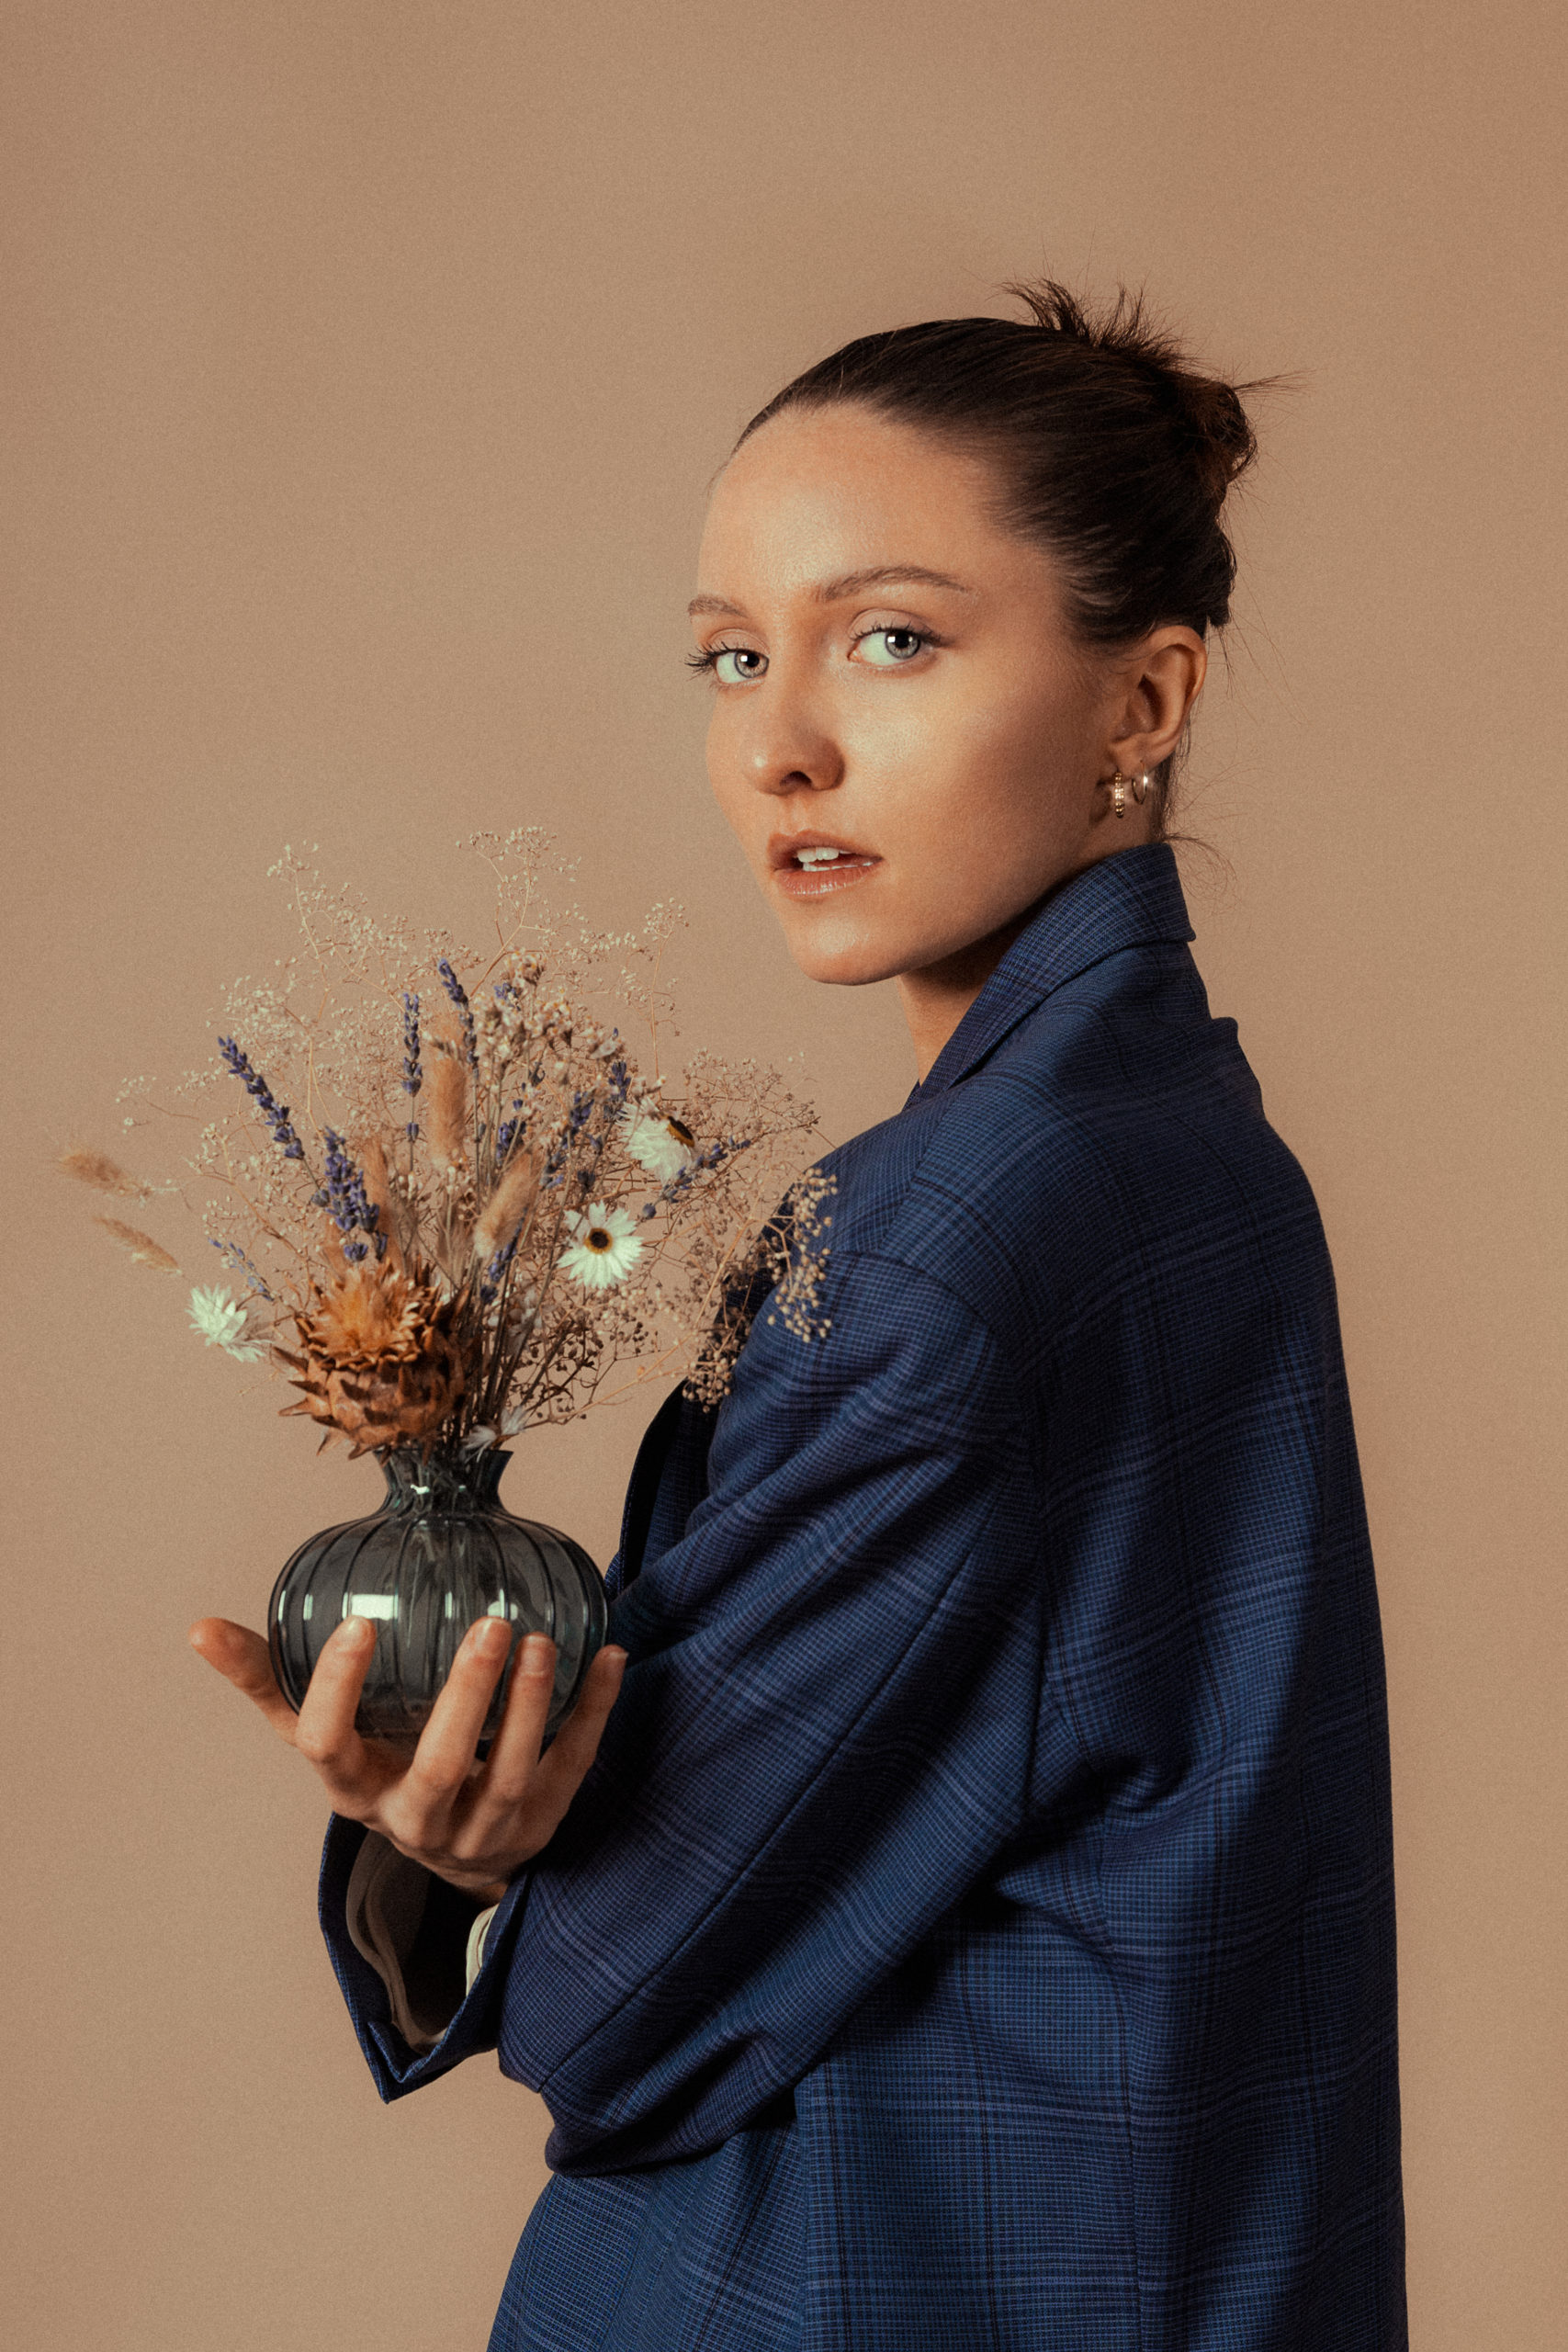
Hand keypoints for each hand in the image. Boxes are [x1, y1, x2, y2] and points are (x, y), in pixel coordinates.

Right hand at [189, 1611, 628, 1901]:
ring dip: (532, 1707)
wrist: (458, 1851)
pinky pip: (572, 1766)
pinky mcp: (542, 1823)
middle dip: (465, 1700)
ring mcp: (483, 1829)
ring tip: (541, 1639)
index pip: (328, 1746)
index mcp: (352, 1788)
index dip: (339, 1689)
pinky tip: (610, 1654)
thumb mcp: (321, 1733)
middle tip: (488, 1625)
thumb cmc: (379, 1765)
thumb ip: (268, 1678)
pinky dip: (593, 1712)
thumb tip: (200, 1629)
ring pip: (508, 1776)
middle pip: (437, 1769)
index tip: (360, 1621)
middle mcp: (414, 1819)